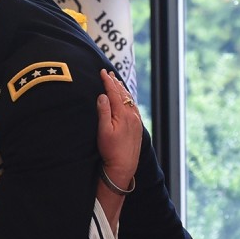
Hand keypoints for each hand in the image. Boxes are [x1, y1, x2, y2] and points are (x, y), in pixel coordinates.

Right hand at [97, 68, 141, 189]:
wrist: (123, 166)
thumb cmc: (110, 150)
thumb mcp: (103, 131)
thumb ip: (103, 112)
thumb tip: (103, 95)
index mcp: (122, 114)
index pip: (114, 93)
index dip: (108, 82)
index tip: (102, 72)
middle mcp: (132, 115)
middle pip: (123, 94)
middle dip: (115, 83)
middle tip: (109, 73)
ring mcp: (136, 121)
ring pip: (129, 100)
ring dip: (122, 90)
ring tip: (117, 82)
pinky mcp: (137, 127)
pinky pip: (133, 107)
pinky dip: (128, 99)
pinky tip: (126, 99)